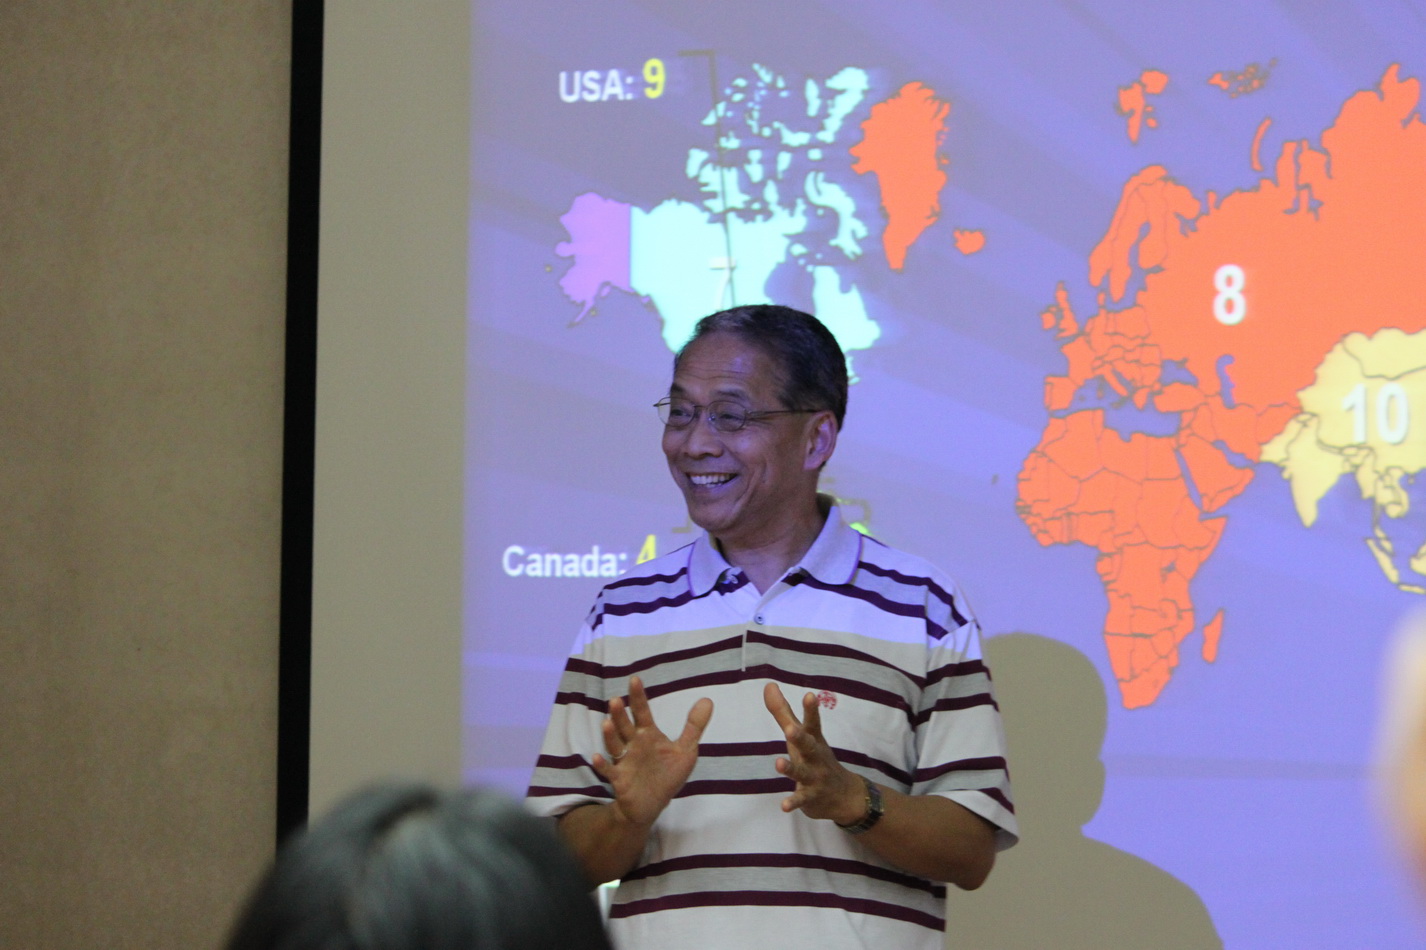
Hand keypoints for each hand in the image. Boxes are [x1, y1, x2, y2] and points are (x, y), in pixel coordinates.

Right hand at [591, 676, 712, 828]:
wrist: (653, 804)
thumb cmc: (667, 774)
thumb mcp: (685, 751)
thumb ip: (694, 726)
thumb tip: (708, 700)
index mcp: (648, 735)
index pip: (642, 712)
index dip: (638, 697)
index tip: (634, 679)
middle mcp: (633, 745)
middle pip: (625, 727)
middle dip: (620, 715)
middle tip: (615, 701)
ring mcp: (624, 761)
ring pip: (615, 745)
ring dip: (610, 735)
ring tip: (606, 724)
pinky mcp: (619, 779)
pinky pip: (609, 771)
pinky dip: (602, 765)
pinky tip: (596, 757)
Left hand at [763, 682, 866, 824]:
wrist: (845, 795)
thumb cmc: (816, 758)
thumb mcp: (802, 735)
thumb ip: (783, 712)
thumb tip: (768, 685)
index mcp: (813, 740)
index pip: (812, 723)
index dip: (811, 709)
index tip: (809, 695)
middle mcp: (815, 757)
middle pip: (808, 745)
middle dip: (800, 737)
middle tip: (790, 729)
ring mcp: (815, 778)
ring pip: (802, 773)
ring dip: (790, 769)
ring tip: (777, 763)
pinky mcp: (811, 797)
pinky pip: (802, 800)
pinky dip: (793, 803)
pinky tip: (784, 806)